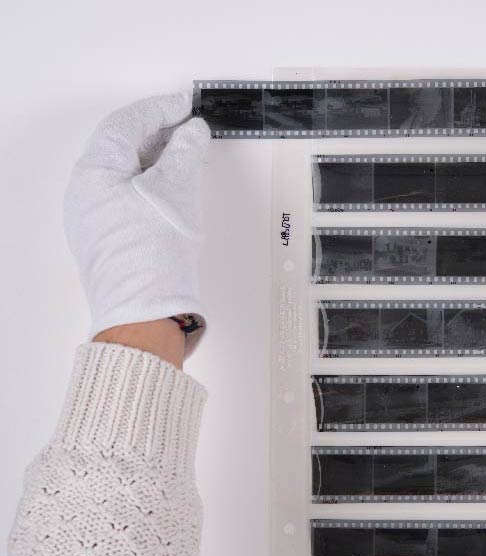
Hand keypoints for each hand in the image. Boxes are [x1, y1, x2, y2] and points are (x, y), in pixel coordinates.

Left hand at [64, 93, 209, 356]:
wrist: (148, 313)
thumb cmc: (154, 255)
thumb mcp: (177, 188)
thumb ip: (186, 150)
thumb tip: (192, 131)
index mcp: (93, 173)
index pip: (125, 124)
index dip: (159, 108)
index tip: (185, 105)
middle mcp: (86, 194)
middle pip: (122, 147)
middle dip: (158, 133)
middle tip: (189, 126)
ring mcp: (96, 219)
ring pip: (127, 174)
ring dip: (159, 159)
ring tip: (189, 155)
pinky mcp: (112, 240)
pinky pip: (130, 198)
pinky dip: (155, 184)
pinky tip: (177, 189)